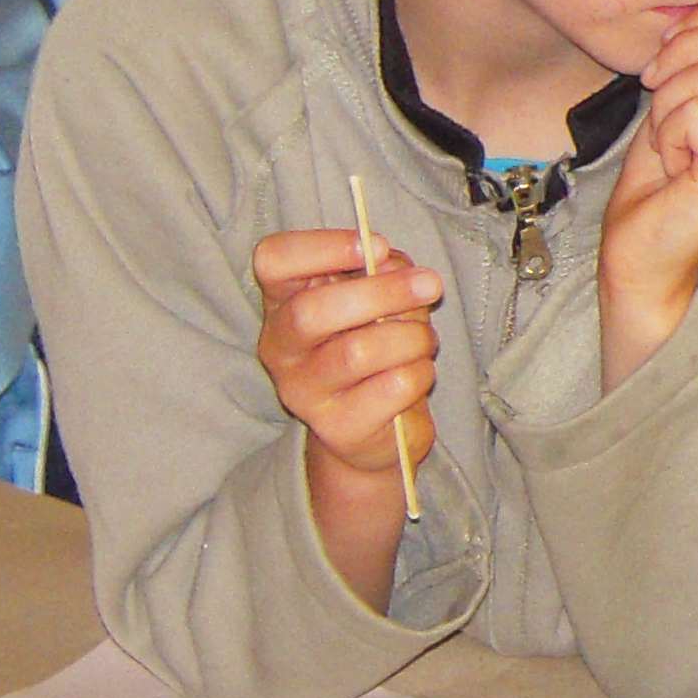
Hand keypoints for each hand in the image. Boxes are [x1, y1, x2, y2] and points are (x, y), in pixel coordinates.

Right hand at [254, 226, 444, 607]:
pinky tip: (415, 387)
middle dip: (384, 291)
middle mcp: (280, 351)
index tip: (369, 246)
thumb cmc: (377, 363)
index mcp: (283, 307)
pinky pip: (396, 389)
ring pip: (367, 348)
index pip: (274, 258)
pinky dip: (419, 381)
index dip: (324, 246)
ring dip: (412, 339)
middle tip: (423, 287)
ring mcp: (305, 395)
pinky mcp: (341, 433)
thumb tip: (391, 257)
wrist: (370, 452)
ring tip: (421, 347)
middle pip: (323, 306)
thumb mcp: (372, 311)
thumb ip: (375, 277)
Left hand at [598, 4, 697, 387]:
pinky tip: (671, 163)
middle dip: (683, 51)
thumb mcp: (684, 93)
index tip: (668, 62)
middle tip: (658, 91)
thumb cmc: (660, 179)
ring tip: (668, 138)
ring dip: (668, 98)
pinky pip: (696, 110)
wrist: (641, 254)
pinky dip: (665, 129)